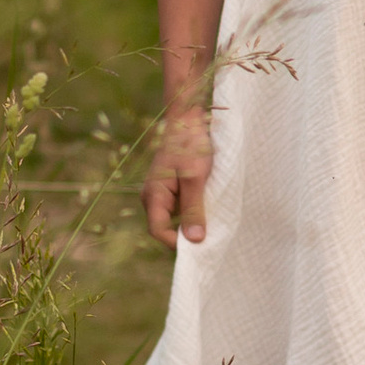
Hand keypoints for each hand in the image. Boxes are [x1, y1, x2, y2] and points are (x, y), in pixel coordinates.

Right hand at [146, 106, 214, 248]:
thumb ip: (193, 209)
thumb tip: (194, 240)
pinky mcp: (171, 187)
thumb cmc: (190, 146)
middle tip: (210, 233)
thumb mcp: (195, 178)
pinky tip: (208, 204)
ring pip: (174, 218)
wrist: (188, 120)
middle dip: (186, 233)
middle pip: (165, 227)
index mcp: (153, 195)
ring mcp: (161, 192)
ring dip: (191, 220)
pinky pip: (179, 207)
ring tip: (211, 217)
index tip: (201, 244)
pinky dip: (193, 209)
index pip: (158, 231)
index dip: (178, 242)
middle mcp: (152, 197)